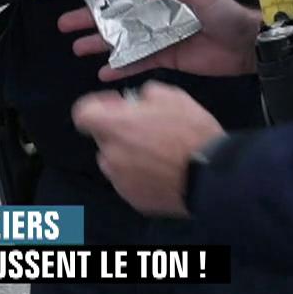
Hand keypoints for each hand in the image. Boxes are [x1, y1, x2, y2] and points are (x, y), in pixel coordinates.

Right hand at [56, 0, 259, 79]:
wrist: (246, 44)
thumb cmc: (226, 12)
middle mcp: (156, 14)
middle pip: (117, 16)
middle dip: (91, 20)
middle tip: (65, 25)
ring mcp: (158, 37)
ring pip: (122, 40)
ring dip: (100, 44)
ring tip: (77, 48)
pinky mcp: (166, 58)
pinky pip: (138, 62)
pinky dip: (121, 67)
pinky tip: (103, 72)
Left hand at [71, 83, 223, 217]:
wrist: (210, 176)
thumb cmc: (190, 133)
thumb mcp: (172, 96)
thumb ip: (144, 94)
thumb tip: (135, 102)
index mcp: (115, 126)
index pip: (82, 114)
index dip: (97, 106)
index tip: (116, 105)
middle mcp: (111, 155)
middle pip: (103, 138)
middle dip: (119, 131)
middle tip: (147, 129)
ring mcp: (120, 181)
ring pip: (115, 161)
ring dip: (128, 154)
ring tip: (157, 153)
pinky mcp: (133, 200)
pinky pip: (129, 182)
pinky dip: (139, 175)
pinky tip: (162, 171)